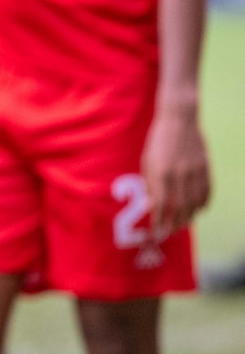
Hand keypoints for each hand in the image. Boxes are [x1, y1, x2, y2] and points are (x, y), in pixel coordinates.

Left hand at [141, 98, 210, 241]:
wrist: (179, 120)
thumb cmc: (157, 141)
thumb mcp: (147, 161)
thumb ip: (151, 183)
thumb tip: (153, 205)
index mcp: (161, 172)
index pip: (161, 205)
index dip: (159, 221)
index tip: (155, 232)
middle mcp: (179, 174)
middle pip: (179, 208)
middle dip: (173, 225)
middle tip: (167, 234)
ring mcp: (195, 172)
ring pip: (195, 203)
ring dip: (188, 218)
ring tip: (180, 225)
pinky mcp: (206, 169)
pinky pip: (207, 193)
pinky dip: (202, 205)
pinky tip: (196, 211)